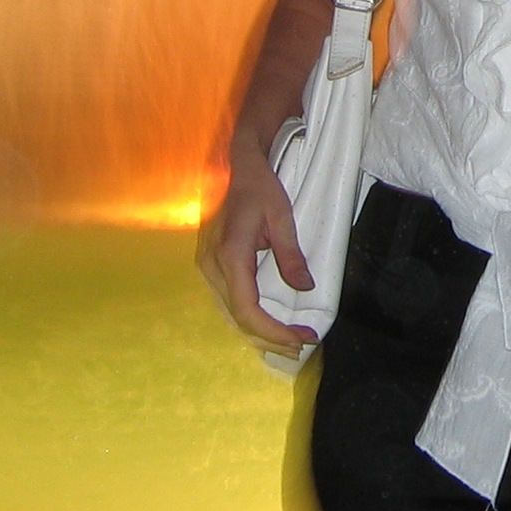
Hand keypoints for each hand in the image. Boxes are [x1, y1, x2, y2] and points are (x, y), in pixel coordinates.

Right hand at [193, 157, 320, 353]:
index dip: (273, 331)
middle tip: (301, 344)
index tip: (300, 338)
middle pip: (238, 318)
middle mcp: (212, 266)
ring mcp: (207, 266)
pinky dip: (249, 317)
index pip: (247, 309)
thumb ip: (291, 254)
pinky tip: (268, 323)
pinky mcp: (210, 264)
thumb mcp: (282, 216)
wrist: (234, 165)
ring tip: (288, 340)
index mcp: (230, 254)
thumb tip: (304, 287)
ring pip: (230, 313)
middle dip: (270, 337)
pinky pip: (228, 300)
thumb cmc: (259, 186)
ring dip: (259, 331)